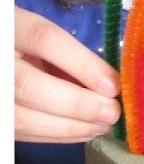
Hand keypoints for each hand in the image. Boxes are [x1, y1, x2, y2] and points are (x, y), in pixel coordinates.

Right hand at [15, 8, 121, 142]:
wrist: (3, 59)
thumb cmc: (25, 44)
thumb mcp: (44, 37)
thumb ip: (71, 56)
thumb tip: (111, 86)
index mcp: (9, 27)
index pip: (45, 40)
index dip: (83, 65)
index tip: (113, 86)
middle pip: (30, 87)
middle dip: (79, 105)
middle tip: (112, 113)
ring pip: (25, 119)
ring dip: (73, 127)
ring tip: (102, 125)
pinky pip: (25, 134)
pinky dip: (61, 136)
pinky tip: (85, 131)